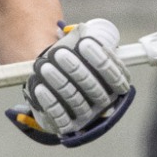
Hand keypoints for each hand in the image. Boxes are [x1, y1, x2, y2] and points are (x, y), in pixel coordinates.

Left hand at [8, 19, 135, 146]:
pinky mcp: (68, 126)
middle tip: (58, 53)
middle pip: (93, 87)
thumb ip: (89, 38)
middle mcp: (105, 102)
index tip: (84, 42)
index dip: (100, 59)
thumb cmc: (74, 60)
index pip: (114, 74)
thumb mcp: (85, 47)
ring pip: (75, 100)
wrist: (56, 83)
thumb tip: (84, 30)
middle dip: (75, 69)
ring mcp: (87, 116)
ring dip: (59, 83)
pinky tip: (40, 88)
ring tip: (44, 67)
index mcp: (116, 84)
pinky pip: (60, 116)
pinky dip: (50, 102)